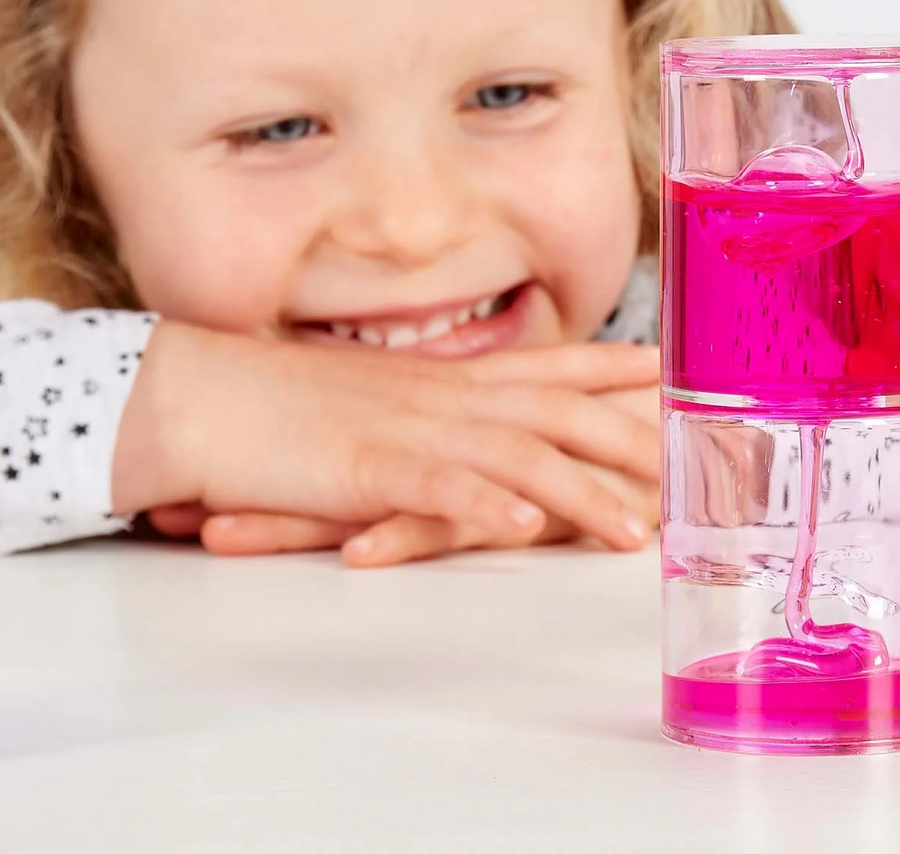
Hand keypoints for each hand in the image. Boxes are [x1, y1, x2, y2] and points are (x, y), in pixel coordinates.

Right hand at [115, 324, 658, 555]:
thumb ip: (430, 414)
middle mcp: (441, 395)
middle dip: (631, 439)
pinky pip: (435, 487)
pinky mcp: (364, 467)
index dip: (615, 367)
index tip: (673, 371)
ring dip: (580, 494)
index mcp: (446, 379)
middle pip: (557, 410)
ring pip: (513, 455)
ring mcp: (407, 428)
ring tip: (634, 533)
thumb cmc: (283, 404)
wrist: (203, 396)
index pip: (551, 364)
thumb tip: (473, 429)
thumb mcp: (375, 401)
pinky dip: (483, 508)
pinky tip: (524, 531)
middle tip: (696, 467)